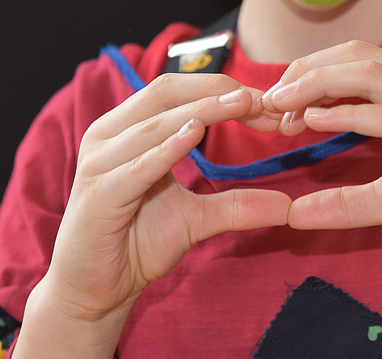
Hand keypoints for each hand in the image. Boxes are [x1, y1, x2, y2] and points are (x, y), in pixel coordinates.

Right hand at [42, 74, 291, 321]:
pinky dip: (166, 148)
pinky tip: (195, 135)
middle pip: (166, 93)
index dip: (222, 87)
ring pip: (155, 124)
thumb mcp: (197, 219)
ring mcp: (99, 163)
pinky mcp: (98, 195)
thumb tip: (289, 206)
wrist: (92, 293)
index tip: (265, 101)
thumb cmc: (137, 245)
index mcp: (127, 128)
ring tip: (241, 106)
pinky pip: (136, 166)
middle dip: (217, 92)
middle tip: (261, 100)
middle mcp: (108, 135)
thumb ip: (237, 205)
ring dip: (203, 112)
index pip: (177, 90)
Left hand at [263, 42, 381, 261]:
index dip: (312, 71)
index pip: (357, 56)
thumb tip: (295, 215)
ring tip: (279, 107)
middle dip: (304, 72)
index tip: (278, 101)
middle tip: (269, 102)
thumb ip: (347, 201)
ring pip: (365, 72)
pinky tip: (311, 122)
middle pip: (354, 54)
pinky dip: (342, 113)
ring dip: (314, 86)